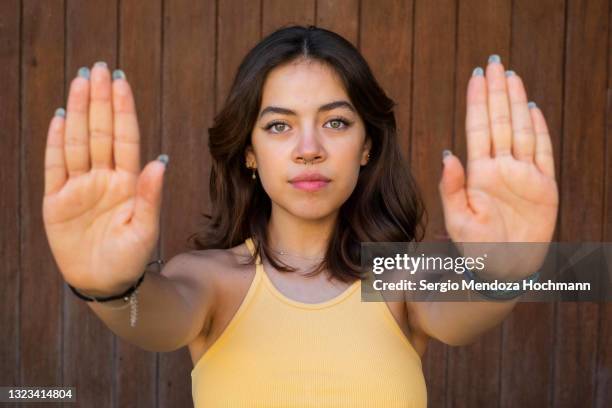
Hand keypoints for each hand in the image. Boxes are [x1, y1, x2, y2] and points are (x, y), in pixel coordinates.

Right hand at [42, 62, 167, 294]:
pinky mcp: (56, 200)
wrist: (107, 282)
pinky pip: (54, 166)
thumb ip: (150, 195)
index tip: (123, 82)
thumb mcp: (145, 228)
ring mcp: (79, 186)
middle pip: (100, 131)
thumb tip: (160, 161)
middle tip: (99, 67)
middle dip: (100, 100)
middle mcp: (104, 177)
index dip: (123, 110)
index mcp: (128, 181)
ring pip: (77, 141)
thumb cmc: (132, 256)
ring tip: (80, 81)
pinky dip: (55, 142)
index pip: (125, 138)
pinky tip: (59, 117)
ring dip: (78, 112)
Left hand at [438, 55, 558, 277]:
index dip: (477, 103)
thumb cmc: (476, 247)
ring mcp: (523, 175)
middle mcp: (500, 168)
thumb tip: (447, 154)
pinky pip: (543, 152)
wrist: (503, 269)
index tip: (475, 78)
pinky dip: (541, 131)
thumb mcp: (457, 219)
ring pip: (522, 130)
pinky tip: (534, 109)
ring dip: (517, 103)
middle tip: (494, 63)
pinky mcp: (544, 186)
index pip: (477, 129)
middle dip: (496, 93)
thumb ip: (451, 187)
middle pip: (499, 122)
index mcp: (478, 173)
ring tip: (512, 78)